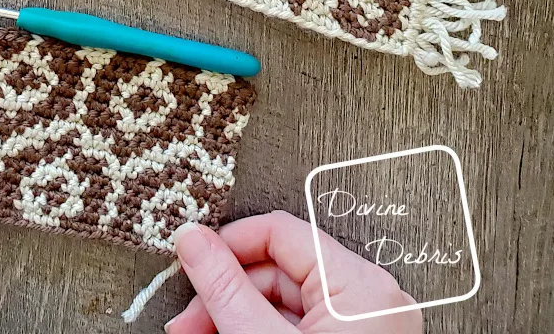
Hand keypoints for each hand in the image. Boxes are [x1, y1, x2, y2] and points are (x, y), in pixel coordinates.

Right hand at [166, 212, 420, 332]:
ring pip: (283, 303)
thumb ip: (224, 287)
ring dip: (234, 318)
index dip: (229, 243)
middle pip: (278, 271)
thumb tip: (192, 239)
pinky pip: (299, 328)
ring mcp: (364, 327)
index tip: (191, 261)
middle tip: (186, 324)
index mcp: (358, 286)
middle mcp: (370, 299)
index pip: (280, 233)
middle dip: (224, 296)